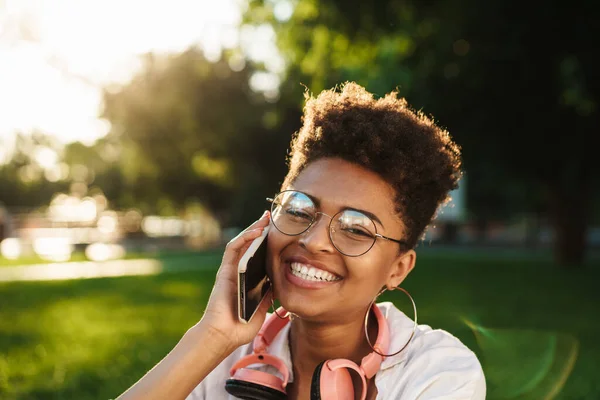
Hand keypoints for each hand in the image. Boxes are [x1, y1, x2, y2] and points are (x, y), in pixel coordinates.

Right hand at [193, 211, 272, 351]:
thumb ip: (268, 295)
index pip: (258, 257)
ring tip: (265, 218)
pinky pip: (233, 248)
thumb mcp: (261, 309)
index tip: (280, 234)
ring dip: (253, 229)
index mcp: (248, 281)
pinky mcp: (224, 269)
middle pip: (250, 246)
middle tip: (272, 218)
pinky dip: (244, 237)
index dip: (267, 244)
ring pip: (241, 243)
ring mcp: (231, 270)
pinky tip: (256, 230)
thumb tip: (278, 282)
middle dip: (261, 231)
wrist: (223, 336)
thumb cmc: (240, 328)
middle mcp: (238, 272)